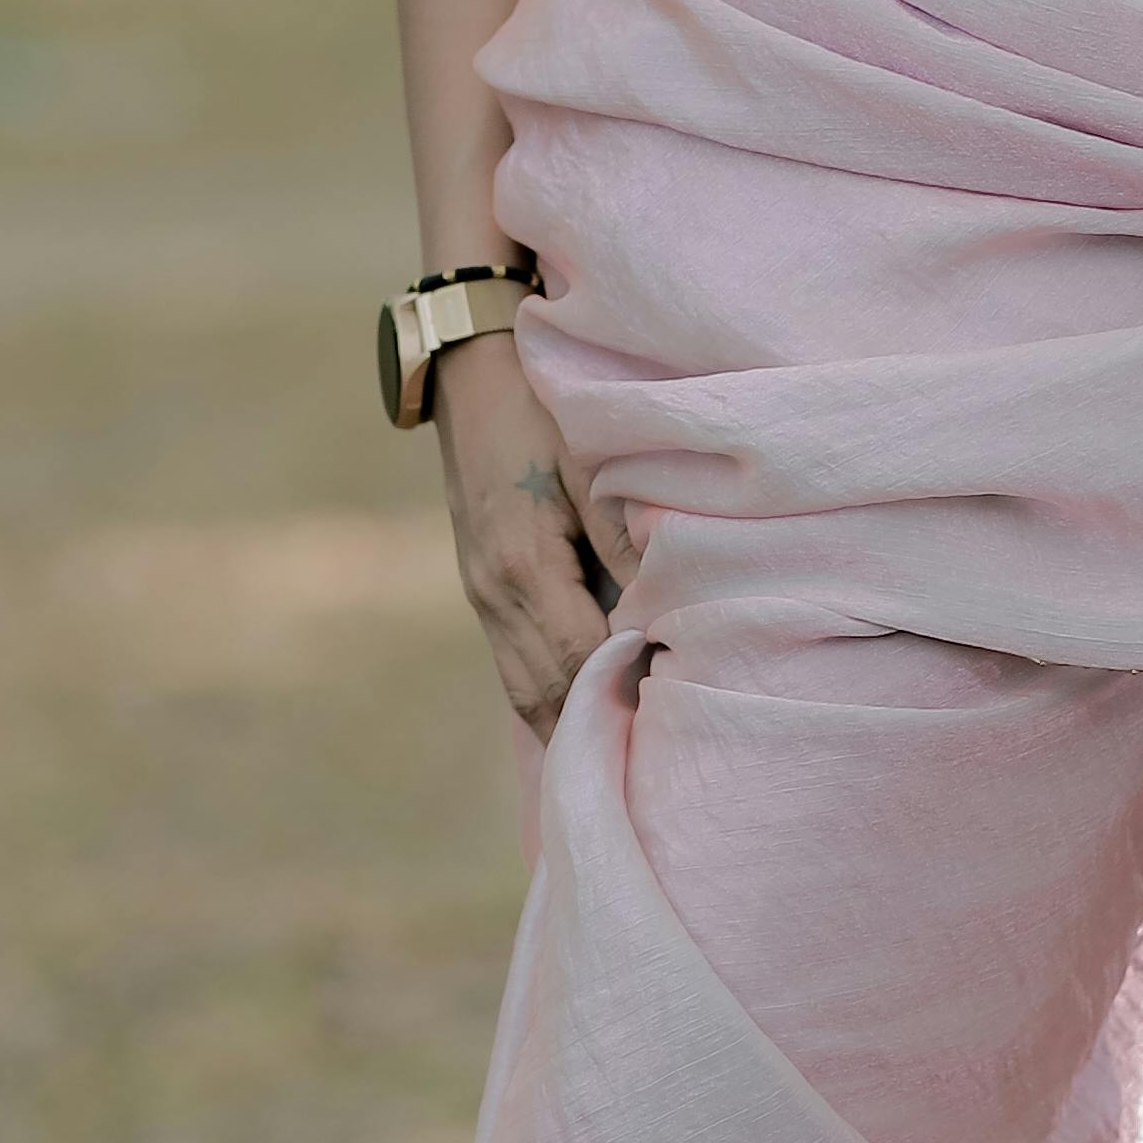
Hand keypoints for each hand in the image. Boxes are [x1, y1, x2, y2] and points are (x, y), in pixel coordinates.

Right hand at [432, 333, 640, 734]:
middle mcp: (492, 594)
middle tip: (656, 763)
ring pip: (525, 692)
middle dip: (597, 731)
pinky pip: (517, 666)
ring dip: (573, 724)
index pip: (576, 659)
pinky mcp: (482, 591)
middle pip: (546, 695)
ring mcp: (481, 597)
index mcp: (521, 564)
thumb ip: (626, 536)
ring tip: (627, 757)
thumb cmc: (539, 410)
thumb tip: (665, 604)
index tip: (673, 716)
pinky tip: (590, 713)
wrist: (469, 378)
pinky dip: (553, 697)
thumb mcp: (590, 461)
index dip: (621, 695)